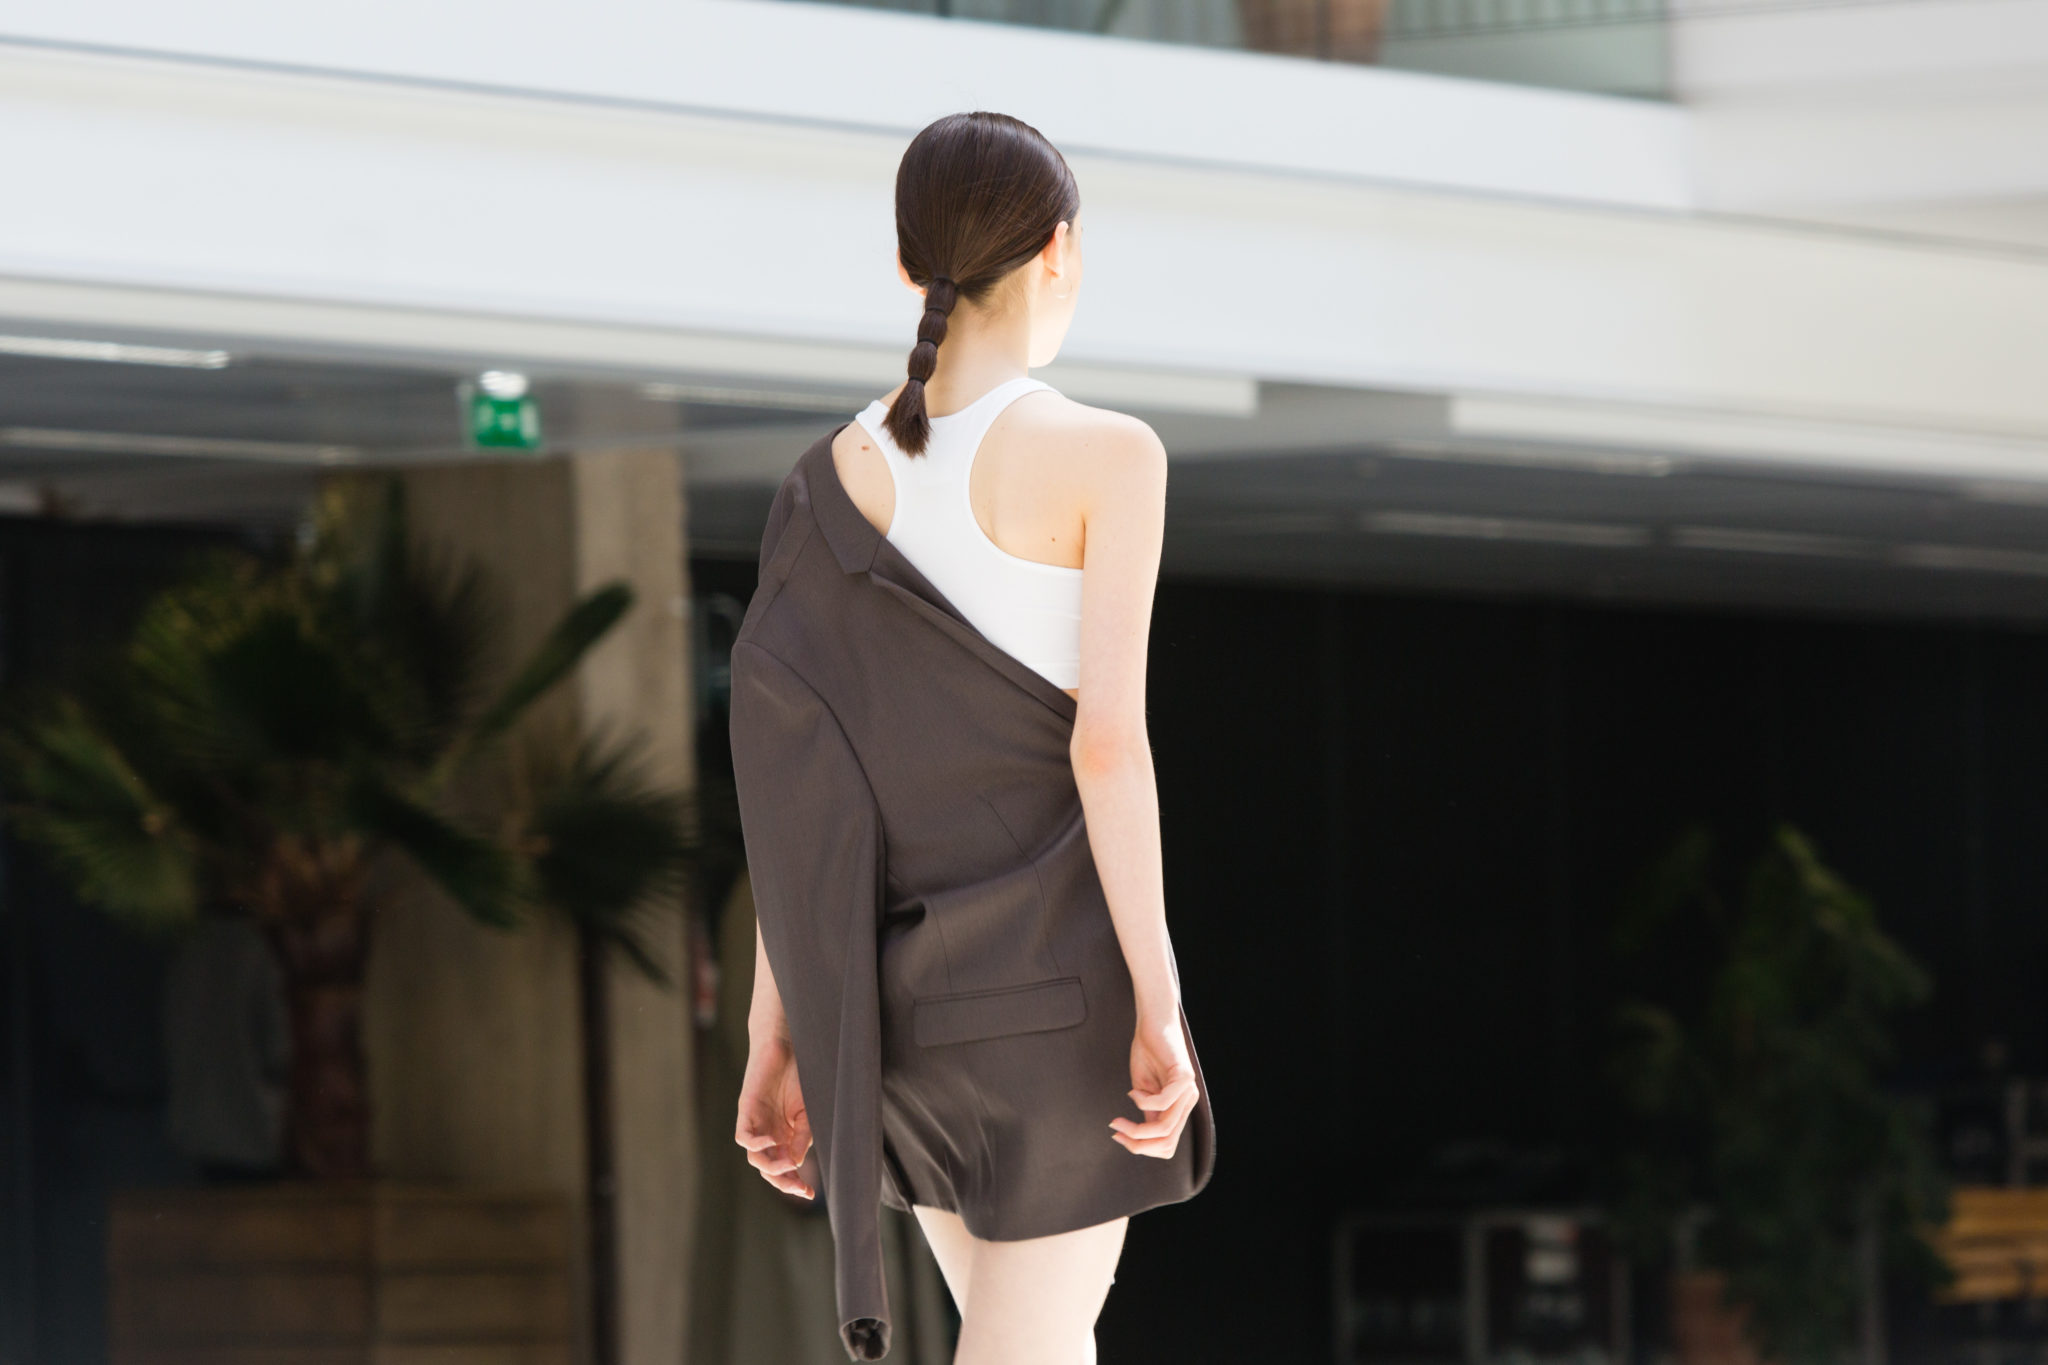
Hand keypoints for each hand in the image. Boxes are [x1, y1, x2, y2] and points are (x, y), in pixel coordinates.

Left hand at [735, 1034, 814, 1198]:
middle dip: (783, 1181)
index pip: (785, 1168)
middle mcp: (768, 1133)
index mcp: (784, 1136)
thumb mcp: (807, 1112)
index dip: (794, 1183)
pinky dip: (755, 1144)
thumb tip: (795, 1164)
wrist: (787, 1044)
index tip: (809, 1193)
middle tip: (799, 1188)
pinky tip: (771, 1142)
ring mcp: (756, 1123)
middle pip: (768, 1168)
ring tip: (788, 1165)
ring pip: (755, 1158)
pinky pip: (743, 1136)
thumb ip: (801, 1138)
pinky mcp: (746, 1110)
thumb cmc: (799, 1076)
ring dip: (771, 1166)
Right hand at [1109, 1012, 1198, 1158]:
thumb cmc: (1147, 1051)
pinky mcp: (1184, 1078)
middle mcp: (1187, 1103)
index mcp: (1179, 1108)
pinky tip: (1133, 1091)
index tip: (1119, 1135)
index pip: (1166, 1145)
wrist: (1153, 1021)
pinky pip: (1161, 1103)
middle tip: (1117, 1131)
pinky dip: (1142, 1101)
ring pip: (1164, 1128)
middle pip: (1166, 1144)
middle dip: (1137, 1144)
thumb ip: (1148, 1113)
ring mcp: (1188, 1091)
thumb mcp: (1143, 1090)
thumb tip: (1142, 1138)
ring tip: (1118, 1119)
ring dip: (1136, 1129)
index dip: (1142, 1148)